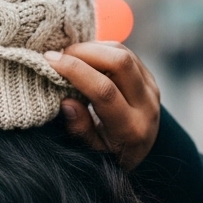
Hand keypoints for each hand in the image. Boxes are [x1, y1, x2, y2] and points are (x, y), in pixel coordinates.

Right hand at [43, 41, 160, 169]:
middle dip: (85, 52)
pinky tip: (85, 56)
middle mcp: (147, 106)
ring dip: (93, 47)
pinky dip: (103, 49)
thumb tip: (66, 101)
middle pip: (120, 63)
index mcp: (131, 128)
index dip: (75, 71)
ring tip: (69, 55)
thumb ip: (80, 128)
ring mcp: (152, 90)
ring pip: (125, 54)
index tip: (50, 61)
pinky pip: (128, 54)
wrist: (139, 154)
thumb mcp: (91, 152)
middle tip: (58, 55)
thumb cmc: (108, 155)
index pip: (104, 90)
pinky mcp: (151, 79)